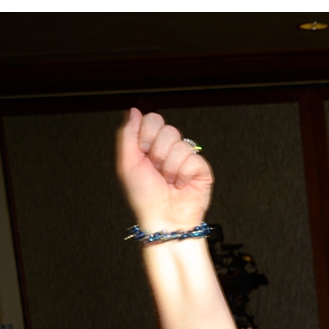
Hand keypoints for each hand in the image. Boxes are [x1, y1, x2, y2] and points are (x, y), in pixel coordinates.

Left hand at [117, 109, 213, 230]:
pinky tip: (180, 183)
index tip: (143, 150)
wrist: (163, 218)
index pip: (153, 119)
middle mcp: (168, 149)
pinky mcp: (201, 169)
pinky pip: (194, 159)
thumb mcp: (126, 163)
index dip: (147, 133)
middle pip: (169, 129)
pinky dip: (184, 174)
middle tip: (156, 168)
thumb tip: (134, 111)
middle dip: (158, 152)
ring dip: (170, 167)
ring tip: (168, 180)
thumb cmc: (144, 196)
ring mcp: (186, 159)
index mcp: (150, 145)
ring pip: (181, 145)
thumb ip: (128, 134)